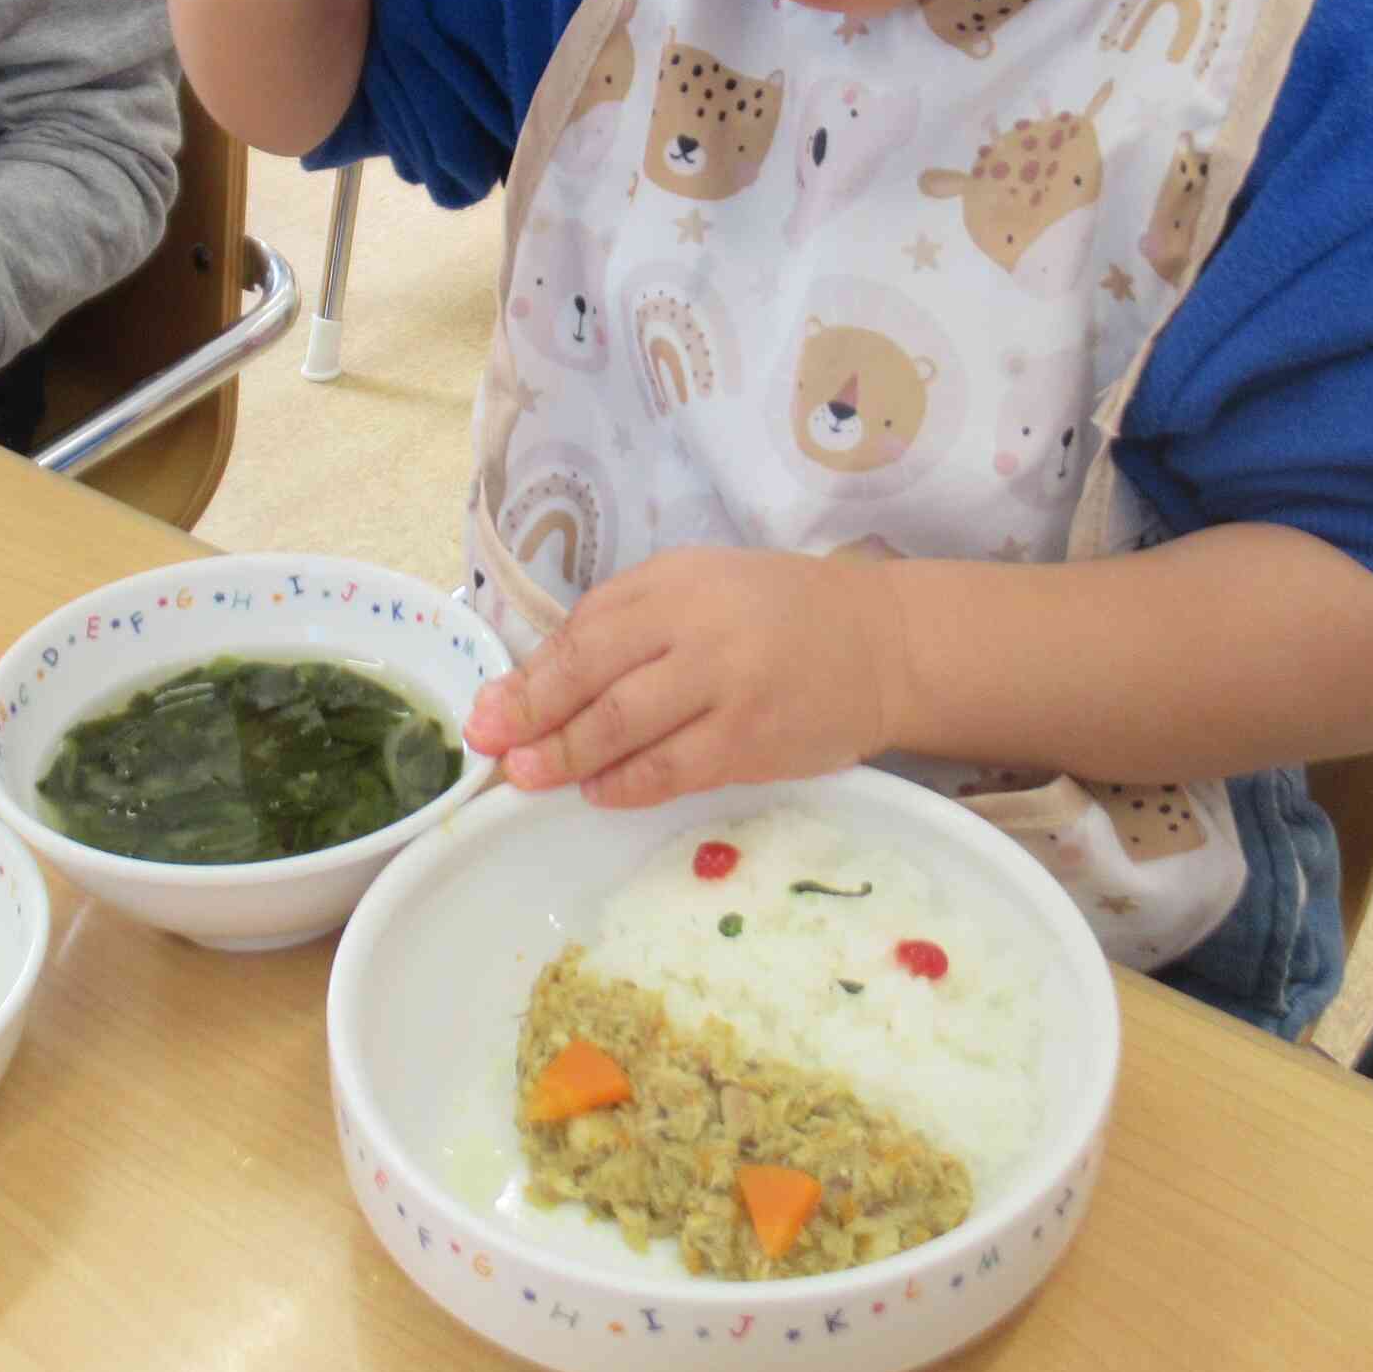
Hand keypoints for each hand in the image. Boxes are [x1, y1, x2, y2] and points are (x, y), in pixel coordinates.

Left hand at [461, 550, 913, 807]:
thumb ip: (631, 623)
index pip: (583, 630)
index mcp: (674, 580)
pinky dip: (627, 784)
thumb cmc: (779, 616)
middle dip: (531, 718)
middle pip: (591, 676)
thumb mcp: (702, 589)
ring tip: (531, 777)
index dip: (528, 675)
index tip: (488, 710)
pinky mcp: (751, 738)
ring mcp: (725, 683)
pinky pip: (671, 769)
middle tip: (493, 749)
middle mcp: (696, 624)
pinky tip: (601, 790)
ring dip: (568, 756)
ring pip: (623, 726)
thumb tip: (541, 684)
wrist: (884, 643)